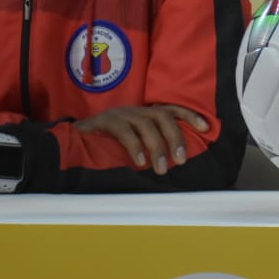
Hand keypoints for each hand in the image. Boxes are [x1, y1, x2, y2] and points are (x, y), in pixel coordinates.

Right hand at [74, 105, 208, 174]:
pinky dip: (135, 147)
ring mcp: (120, 114)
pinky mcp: (104, 121)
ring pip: (146, 124)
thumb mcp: (134, 145)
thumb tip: (173, 164)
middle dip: (175, 137)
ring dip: (157, 146)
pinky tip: (140, 162)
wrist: (72, 141)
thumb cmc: (107, 146)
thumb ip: (151, 148)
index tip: (206, 128)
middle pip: (162, 116)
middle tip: (181, 160)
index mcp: (144, 114)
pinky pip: (124, 131)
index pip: (172, 109)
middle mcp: (135, 110)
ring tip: (162, 168)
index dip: (190, 116)